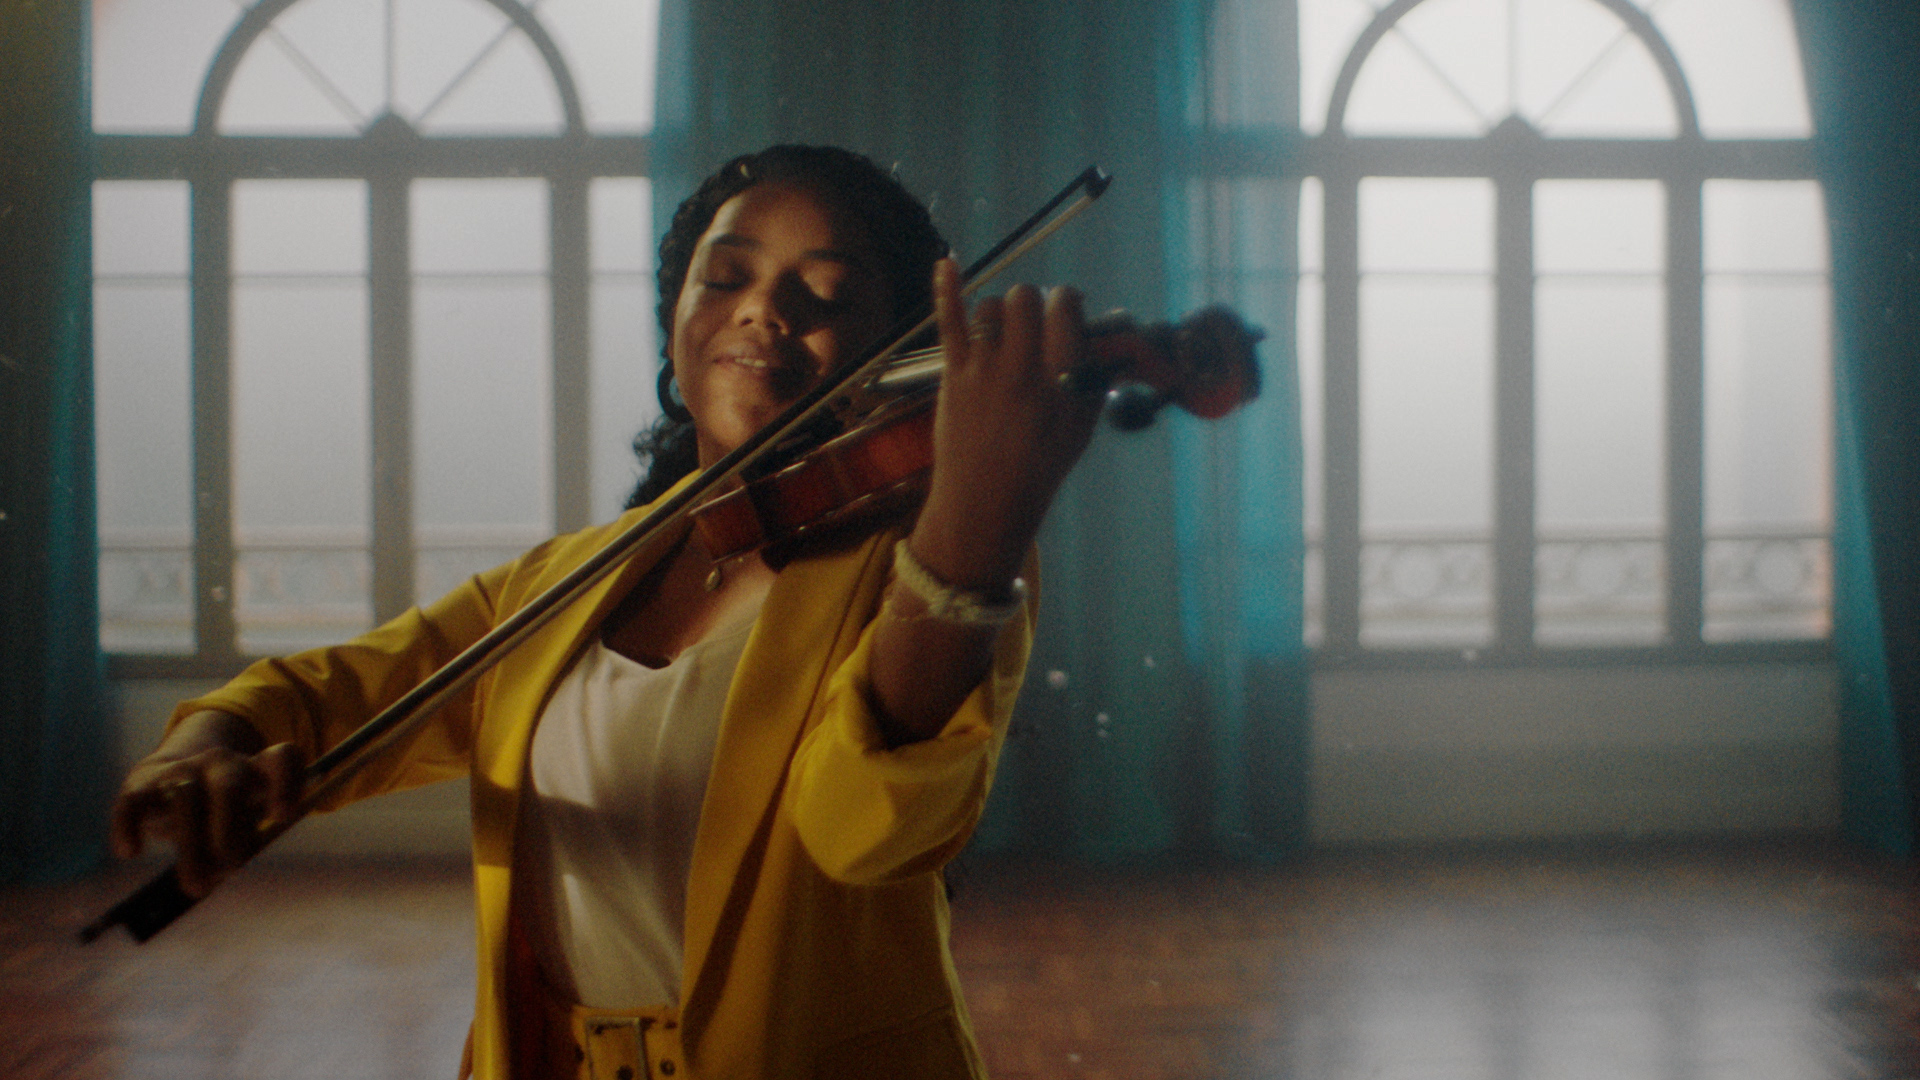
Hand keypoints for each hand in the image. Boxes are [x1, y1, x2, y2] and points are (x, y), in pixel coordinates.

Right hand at [109, 711, 305, 897]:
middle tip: (228, 869)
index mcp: (257, 769)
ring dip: (191, 845)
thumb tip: (222, 870)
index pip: (282, 759)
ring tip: (195, 885)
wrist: (167, 778)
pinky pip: (134, 803)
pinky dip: (129, 826)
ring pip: (186, 799)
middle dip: (230, 831)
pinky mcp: (143, 785)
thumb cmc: (220, 809)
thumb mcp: (244, 820)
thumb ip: (244, 842)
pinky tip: (131, 852)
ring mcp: (182, 771)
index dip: (286, 783)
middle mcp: (222, 764)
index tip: (282, 816)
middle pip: (230, 787)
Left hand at [912, 257, 1104, 590]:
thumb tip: (1111, 341)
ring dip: (1002, 312)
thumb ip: (1096, 378)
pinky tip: (945, 264)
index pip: (1065, 308)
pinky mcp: (953, 374)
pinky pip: (948, 321)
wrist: (985, 500)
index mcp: (1059, 379)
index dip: (1067, 302)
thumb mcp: (1082, 424)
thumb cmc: (1040, 464)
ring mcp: (982, 369)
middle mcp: (1020, 367)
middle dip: (1035, 303)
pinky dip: (945, 289)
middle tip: (1037, 325)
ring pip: (991, 307)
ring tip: (1006, 333)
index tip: (1067, 311)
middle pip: (1026, 299)